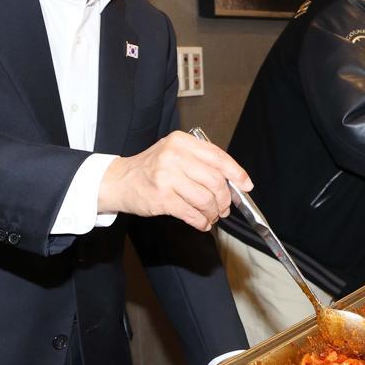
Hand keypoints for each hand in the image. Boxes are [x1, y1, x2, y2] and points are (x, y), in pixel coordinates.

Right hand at [98, 130, 251, 231]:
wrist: (118, 181)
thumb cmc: (150, 168)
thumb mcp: (174, 153)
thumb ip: (200, 161)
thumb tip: (232, 180)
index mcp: (181, 142)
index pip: (218, 157)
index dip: (236, 173)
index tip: (245, 185)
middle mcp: (174, 156)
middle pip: (215, 181)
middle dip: (225, 199)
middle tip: (225, 207)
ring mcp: (167, 177)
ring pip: (206, 199)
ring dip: (213, 212)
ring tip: (212, 216)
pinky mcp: (161, 198)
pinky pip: (192, 213)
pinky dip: (201, 221)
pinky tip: (201, 222)